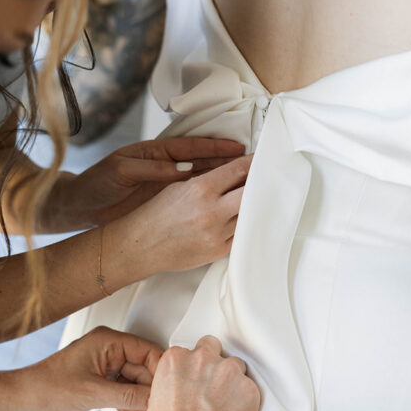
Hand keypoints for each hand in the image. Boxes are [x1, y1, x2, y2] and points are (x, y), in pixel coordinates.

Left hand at [15, 327, 162, 410]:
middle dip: (149, 396)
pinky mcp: (99, 381)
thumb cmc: (46, 387)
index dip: (161, 374)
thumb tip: (155, 400)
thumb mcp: (93, 394)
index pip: (148, 352)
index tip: (170, 393)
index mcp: (108, 341)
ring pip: (134, 384)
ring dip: (140, 406)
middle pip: (143, 371)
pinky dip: (128, 408)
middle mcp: (108, 350)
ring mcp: (104, 365)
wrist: (22, 399)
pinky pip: (123, 392)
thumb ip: (128, 396)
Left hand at [61, 137, 245, 228]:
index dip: (215, 148)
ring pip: (201, 182)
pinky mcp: (164, 206)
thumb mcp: (121, 171)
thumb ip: (151, 169)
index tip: (237, 148)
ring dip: (223, 182)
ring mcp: (167, 187)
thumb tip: (179, 171)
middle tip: (253, 163)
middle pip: (202, 162)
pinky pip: (190, 201)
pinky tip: (224, 205)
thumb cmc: (97, 183)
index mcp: (156, 153)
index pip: (191, 147)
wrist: (81, 207)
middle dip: (227, 162)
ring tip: (247, 183)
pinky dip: (208, 202)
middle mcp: (166, 168)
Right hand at [107, 153, 252, 280]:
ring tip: (261, 198)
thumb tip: (234, 173)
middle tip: (268, 178)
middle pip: (252, 192)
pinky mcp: (218, 250)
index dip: (255, 163)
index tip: (263, 160)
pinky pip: (241, 235)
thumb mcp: (179, 187)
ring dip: (255, 205)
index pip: (239, 170)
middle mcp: (212, 211)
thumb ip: (208, 180)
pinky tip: (247, 219)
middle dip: (261, 183)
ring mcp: (217, 233)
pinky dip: (245, 225)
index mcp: (200, 189)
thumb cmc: (156, 215)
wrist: (141, 246)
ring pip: (249, 214)